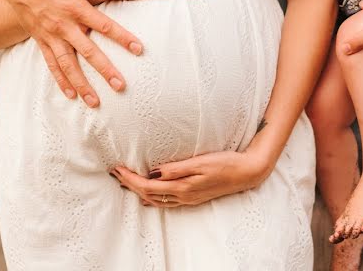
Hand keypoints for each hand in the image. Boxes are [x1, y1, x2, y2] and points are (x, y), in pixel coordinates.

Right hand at [0, 0, 142, 106]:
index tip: (139, 49)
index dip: (123, 38)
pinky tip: (70, 94)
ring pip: (68, 65)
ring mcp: (50, 35)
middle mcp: (63, 25)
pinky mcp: (40, 40)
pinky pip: (51, 64)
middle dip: (105, 70)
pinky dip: (60, 80)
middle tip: (120, 86)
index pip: (104, 26)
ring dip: (82, 84)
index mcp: (75, 7)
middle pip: (88, 52)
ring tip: (95, 102)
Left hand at [110, 150, 270, 207]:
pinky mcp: (194, 197)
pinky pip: (166, 201)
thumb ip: (176, 168)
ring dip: (139, 192)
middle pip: (148, 195)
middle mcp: (183, 196)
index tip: (118, 168)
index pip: (148, 186)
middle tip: (115, 173)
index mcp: (183, 187)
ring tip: (126, 182)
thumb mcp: (200, 162)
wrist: (247, 173)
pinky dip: (153, 197)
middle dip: (130, 184)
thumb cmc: (226, 163)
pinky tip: (149, 193)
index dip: (130, 178)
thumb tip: (153, 173)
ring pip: (156, 200)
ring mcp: (189, 199)